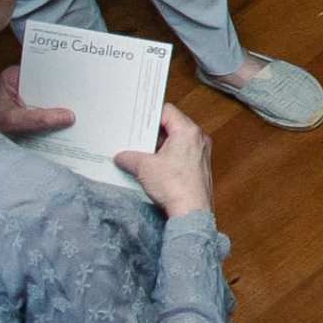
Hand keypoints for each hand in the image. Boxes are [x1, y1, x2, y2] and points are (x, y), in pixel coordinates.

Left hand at [0, 72, 77, 139]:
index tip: (77, 78)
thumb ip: (39, 119)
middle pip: (47, 81)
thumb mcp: (13, 121)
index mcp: (14, 75)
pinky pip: (46, 102)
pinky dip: (54, 109)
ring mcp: (26, 90)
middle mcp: (21, 79)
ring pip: (48, 92)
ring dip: (60, 100)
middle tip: (84, 94)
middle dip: (63, 89)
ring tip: (80, 105)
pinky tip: (67, 115)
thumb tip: (69, 117)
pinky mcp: (30, 101)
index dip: (60, 73)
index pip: (42, 69)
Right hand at [116, 102, 212, 218]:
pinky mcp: (199, 166)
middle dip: (151, 133)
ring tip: (138, 153)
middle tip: (133, 137)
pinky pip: (181, 154)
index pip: (167, 111)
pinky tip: (151, 167)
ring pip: (176, 141)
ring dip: (158, 147)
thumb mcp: (144, 167)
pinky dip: (166, 157)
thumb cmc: (174, 185)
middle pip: (172, 126)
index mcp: (188, 131)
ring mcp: (201, 152)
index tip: (136, 119)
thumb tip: (120, 156)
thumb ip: (129, 157)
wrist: (191, 210)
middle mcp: (198, 138)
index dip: (149, 114)